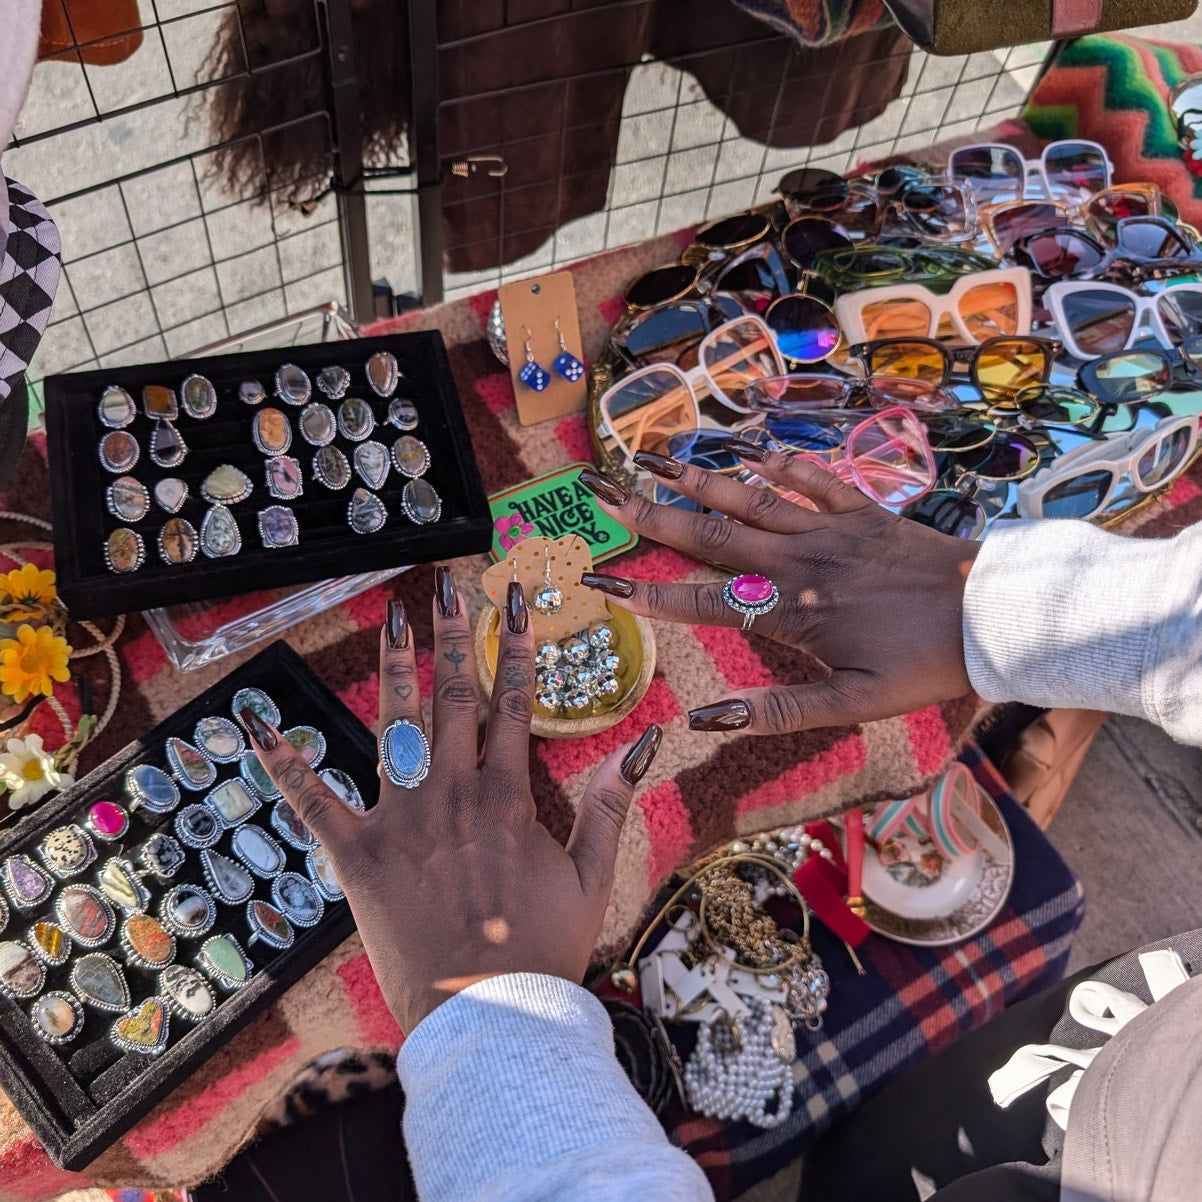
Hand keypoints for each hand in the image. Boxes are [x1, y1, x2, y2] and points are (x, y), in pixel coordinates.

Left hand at [242, 568, 661, 1033]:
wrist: (488, 1017)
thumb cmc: (543, 950)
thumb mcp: (594, 877)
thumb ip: (610, 805)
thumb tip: (643, 742)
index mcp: (508, 797)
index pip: (514, 701)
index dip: (514, 644)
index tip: (512, 599)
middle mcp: (454, 794)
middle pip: (454, 696)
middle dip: (453, 634)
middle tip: (447, 586)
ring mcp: (402, 820)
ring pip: (394, 726)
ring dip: (394, 667)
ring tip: (392, 617)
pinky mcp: (357, 856)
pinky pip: (315, 802)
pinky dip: (286, 765)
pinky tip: (260, 728)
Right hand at [578, 445, 979, 733]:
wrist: (994, 615)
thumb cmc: (923, 665)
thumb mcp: (852, 705)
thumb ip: (776, 711)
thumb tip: (706, 719)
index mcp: (792, 613)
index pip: (704, 604)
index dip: (649, 595)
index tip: (601, 580)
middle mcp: (799, 562)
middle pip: (712, 536)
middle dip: (653, 516)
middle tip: (604, 494)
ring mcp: (831, 530)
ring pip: (752, 498)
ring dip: (701, 478)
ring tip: (655, 457)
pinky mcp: (864, 510)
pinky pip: (815, 479)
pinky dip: (783, 463)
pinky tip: (754, 450)